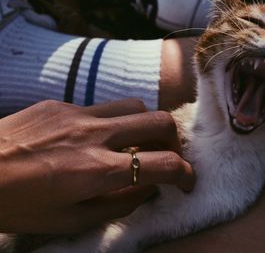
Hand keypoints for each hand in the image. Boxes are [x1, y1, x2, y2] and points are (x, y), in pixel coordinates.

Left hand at [0, 99, 193, 233]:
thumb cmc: (18, 206)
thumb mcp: (71, 221)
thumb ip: (119, 205)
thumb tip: (149, 188)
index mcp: (97, 171)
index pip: (163, 164)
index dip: (185, 174)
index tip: (186, 182)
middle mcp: (94, 136)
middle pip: (158, 121)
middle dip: (174, 140)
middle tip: (166, 156)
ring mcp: (77, 114)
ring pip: (135, 106)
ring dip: (146, 125)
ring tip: (137, 143)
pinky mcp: (61, 103)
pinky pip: (103, 107)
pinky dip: (114, 123)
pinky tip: (96, 138)